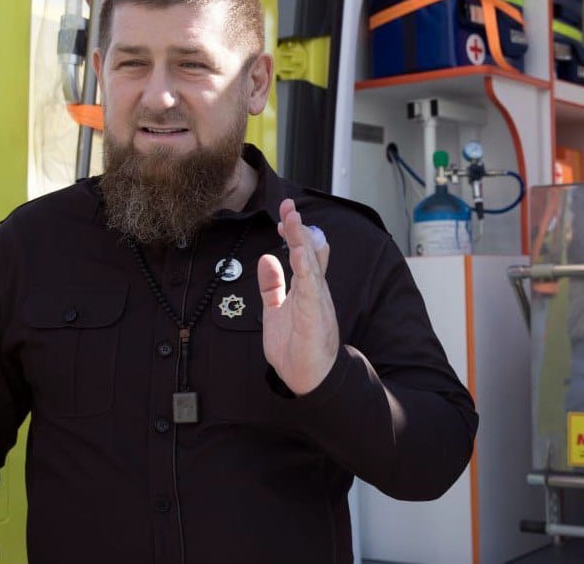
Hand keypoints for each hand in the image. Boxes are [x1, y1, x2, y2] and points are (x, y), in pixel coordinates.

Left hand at [257, 198, 338, 395]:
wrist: (307, 377)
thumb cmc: (295, 346)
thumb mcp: (276, 309)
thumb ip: (272, 285)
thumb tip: (265, 259)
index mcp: (306, 288)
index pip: (303, 254)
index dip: (295, 234)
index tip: (284, 216)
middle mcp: (314, 290)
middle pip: (309, 252)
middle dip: (299, 228)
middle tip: (289, 206)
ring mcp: (317, 301)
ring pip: (311, 265)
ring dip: (302, 241)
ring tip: (293, 220)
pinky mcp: (315, 315)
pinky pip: (311, 288)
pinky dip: (307, 268)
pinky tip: (300, 252)